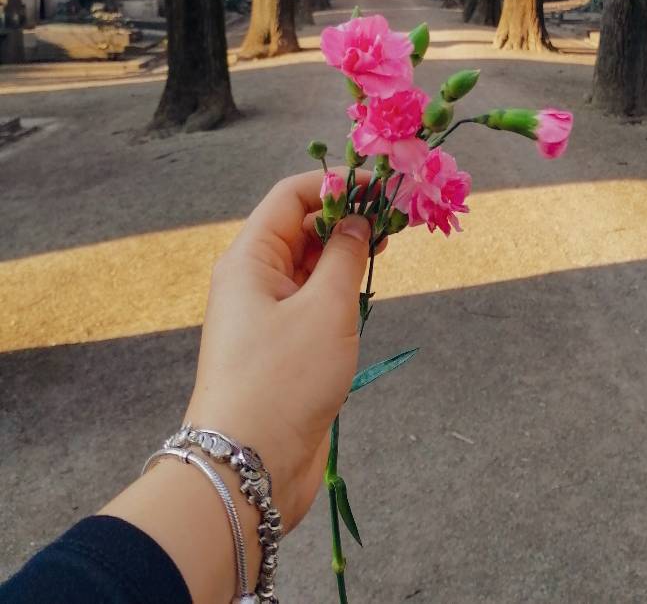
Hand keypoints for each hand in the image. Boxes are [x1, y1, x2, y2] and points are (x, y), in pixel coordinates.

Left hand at [186, 171, 373, 530]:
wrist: (248, 466)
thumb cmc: (283, 379)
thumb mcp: (325, 308)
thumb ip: (345, 255)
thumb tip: (358, 220)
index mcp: (250, 258)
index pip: (291, 197)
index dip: (335, 184)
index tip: (380, 187)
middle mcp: (252, 280)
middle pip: (300, 228)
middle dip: (346, 217)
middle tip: (395, 219)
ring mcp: (266, 315)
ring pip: (308, 265)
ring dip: (344, 253)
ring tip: (387, 248)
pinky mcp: (281, 347)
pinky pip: (311, 301)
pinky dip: (338, 289)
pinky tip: (365, 291)